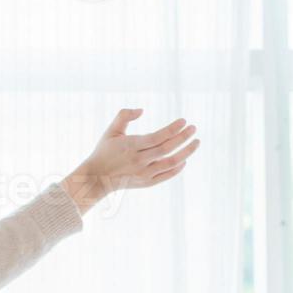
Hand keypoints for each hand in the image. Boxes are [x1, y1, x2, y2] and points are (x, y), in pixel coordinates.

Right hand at [62, 109, 199, 215]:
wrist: (96, 178)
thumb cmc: (104, 151)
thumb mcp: (111, 131)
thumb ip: (124, 115)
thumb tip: (142, 110)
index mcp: (130, 146)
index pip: (158, 137)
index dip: (173, 129)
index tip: (184, 121)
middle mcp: (139, 161)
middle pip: (167, 149)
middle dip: (183, 138)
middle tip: (194, 128)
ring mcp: (143, 174)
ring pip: (170, 163)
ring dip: (186, 153)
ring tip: (196, 142)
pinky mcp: (145, 183)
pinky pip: (166, 176)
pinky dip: (177, 169)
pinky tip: (184, 160)